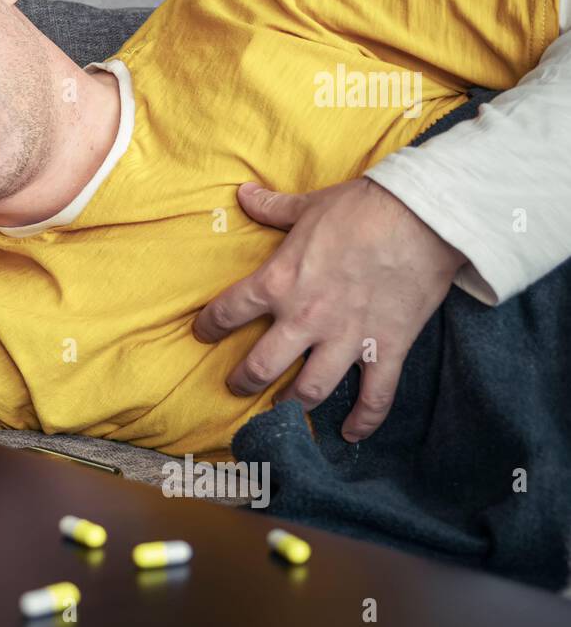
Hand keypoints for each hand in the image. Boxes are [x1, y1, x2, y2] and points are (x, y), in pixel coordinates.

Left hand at [193, 178, 466, 441]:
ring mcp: (346, 339)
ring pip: (309, 391)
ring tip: (282, 410)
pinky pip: (374, 398)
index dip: (209, 326)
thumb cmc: (362, 208)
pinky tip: (349, 434)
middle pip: (260, 367)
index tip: (202, 333)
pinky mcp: (386, 349)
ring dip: (292, 406)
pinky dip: (364, 422)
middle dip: (243, 381)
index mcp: (279, 283)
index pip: (227, 312)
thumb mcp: (308, 205)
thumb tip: (244, 193)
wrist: (424, 216)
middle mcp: (305, 319)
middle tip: (237, 385)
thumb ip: (272, 207)